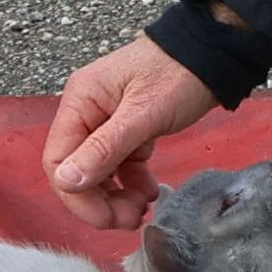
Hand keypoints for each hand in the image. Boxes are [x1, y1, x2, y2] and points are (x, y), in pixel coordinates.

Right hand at [45, 34, 222, 230]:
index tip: (106, 219)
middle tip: (132, 219)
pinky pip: (120, 164)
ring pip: (99, 172)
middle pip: (77, 170)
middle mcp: (86, 111)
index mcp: (80, 101)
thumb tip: (65, 181)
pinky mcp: (128, 128)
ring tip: (145, 208)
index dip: (76, 195)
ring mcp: (107, 120)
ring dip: (117, 196)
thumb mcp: (143, 114)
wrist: (214, 52)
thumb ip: (104, 148)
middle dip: (100, 201)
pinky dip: (132, 182)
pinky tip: (150, 190)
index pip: (58, 160)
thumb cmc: (179, 74)